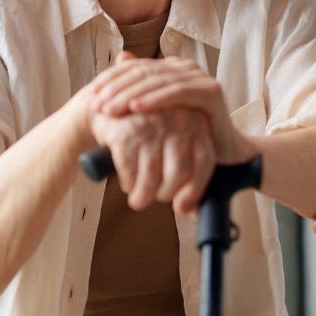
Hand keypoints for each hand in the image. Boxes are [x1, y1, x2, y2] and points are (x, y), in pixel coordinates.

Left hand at [89, 53, 255, 165]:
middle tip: (96, 106)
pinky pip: (178, 92)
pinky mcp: (211, 91)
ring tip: (109, 110)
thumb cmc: (185, 137)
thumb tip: (121, 58)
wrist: (222, 153)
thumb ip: (139, 90)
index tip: (91, 97)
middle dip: (116, 89)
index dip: (111, 80)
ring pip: (157, 81)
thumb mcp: (156, 115)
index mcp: (171, 69)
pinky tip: (136, 108)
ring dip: (130, 95)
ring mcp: (199, 78)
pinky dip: (155, 99)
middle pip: (144, 73)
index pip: (135, 68)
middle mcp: (185, 68)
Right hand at [89, 103, 214, 213]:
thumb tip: (191, 210)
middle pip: (179, 172)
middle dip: (166, 194)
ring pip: (152, 178)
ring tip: (139, 200)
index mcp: (196, 122)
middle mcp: (177, 119)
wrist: (110, 105)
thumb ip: (188, 171)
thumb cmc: (149, 132)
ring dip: (143, 197)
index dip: (195, 189)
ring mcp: (151, 124)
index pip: (204, 161)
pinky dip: (128, 185)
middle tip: (157, 198)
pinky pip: (129, 173)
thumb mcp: (173, 141)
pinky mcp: (125, 132)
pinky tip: (128, 183)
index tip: (181, 208)